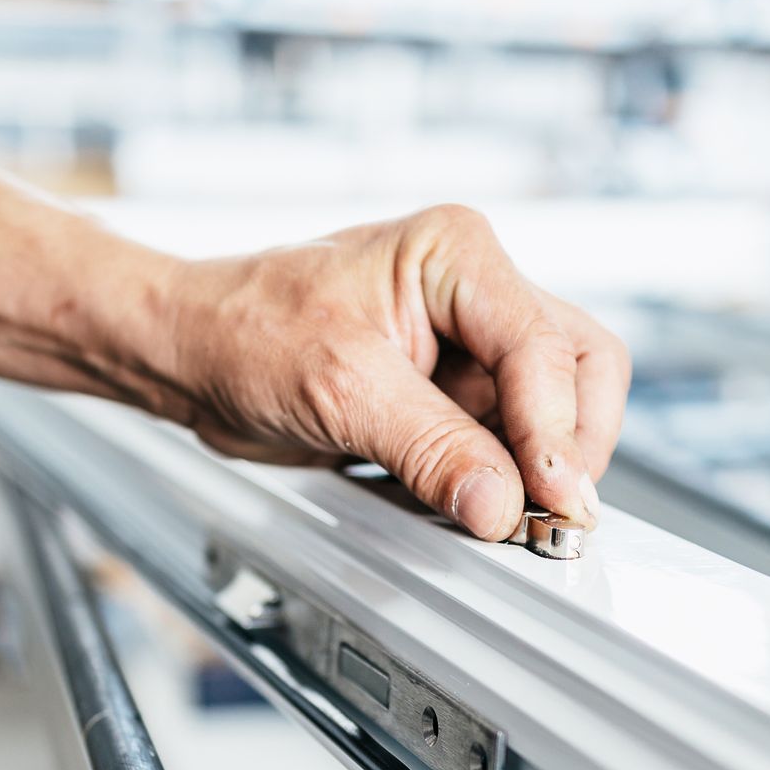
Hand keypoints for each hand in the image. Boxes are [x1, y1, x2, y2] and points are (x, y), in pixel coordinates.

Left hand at [154, 206, 629, 539]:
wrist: (189, 356)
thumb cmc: (242, 332)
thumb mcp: (340, 389)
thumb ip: (431, 447)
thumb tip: (501, 503)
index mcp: (456, 254)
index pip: (544, 347)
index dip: (555, 430)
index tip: (550, 496)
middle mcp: (475, 293)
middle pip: (580, 368)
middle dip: (572, 443)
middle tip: (552, 511)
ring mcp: (469, 347)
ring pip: (557, 408)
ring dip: (541, 468)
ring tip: (511, 515)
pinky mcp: (452, 397)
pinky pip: (507, 442)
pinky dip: (504, 481)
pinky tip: (476, 503)